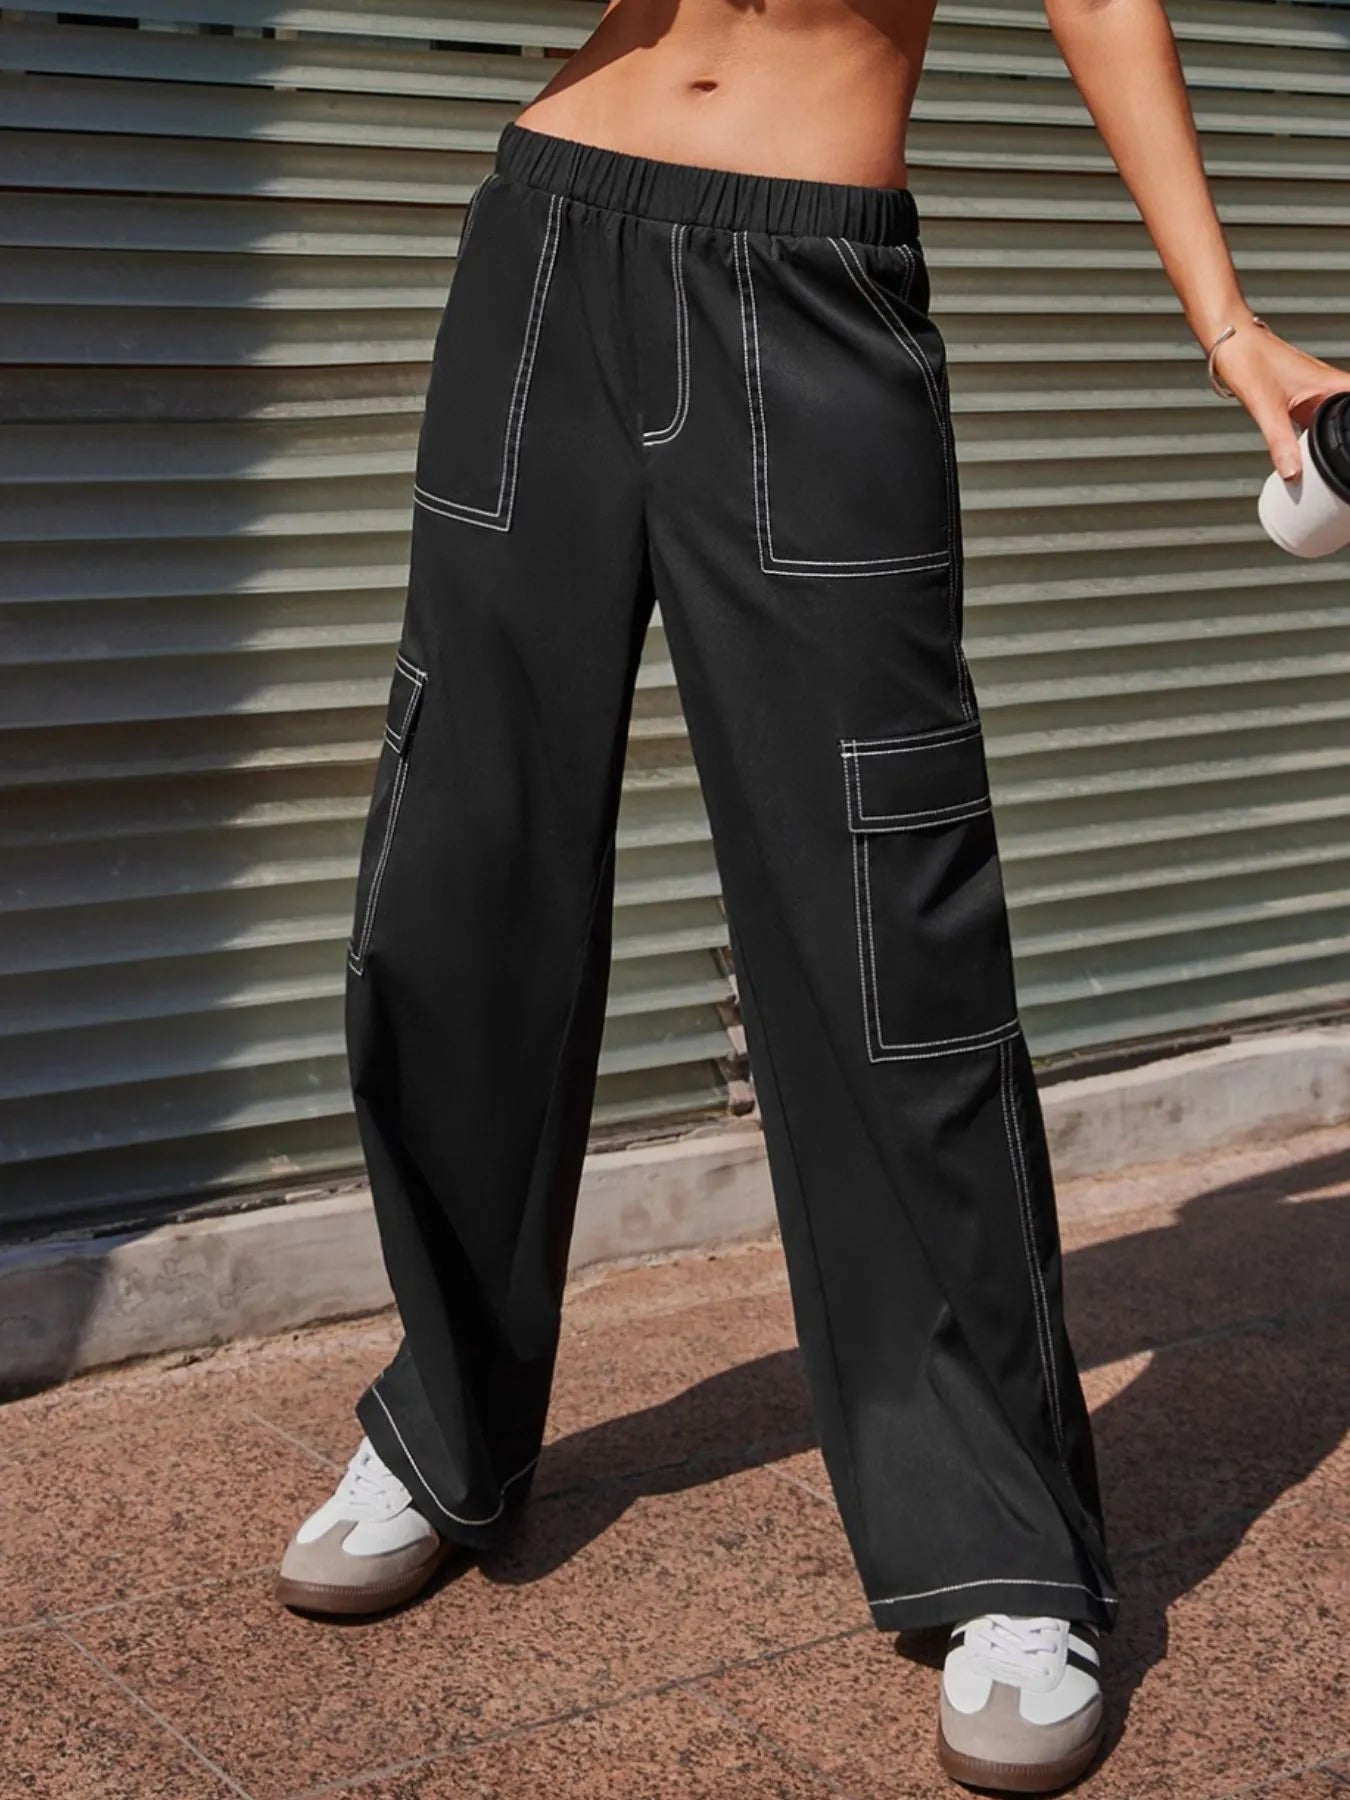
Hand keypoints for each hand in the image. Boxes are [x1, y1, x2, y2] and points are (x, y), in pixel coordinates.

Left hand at [1211, 320, 1349, 480]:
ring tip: (1325, 463)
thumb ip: (1280, 442)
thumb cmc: (1248, 359)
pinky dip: (1313, 434)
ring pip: (1332, 418)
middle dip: (1347, 435)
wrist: (1229, 341)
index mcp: (1329, 384)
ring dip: (1331, 436)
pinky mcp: (1297, 398)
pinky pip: (1313, 419)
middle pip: (1348, 413)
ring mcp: (1312, 392)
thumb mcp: (1266, 406)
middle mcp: (1326, 386)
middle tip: (1341, 463)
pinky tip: (1303, 450)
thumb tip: (1292, 473)